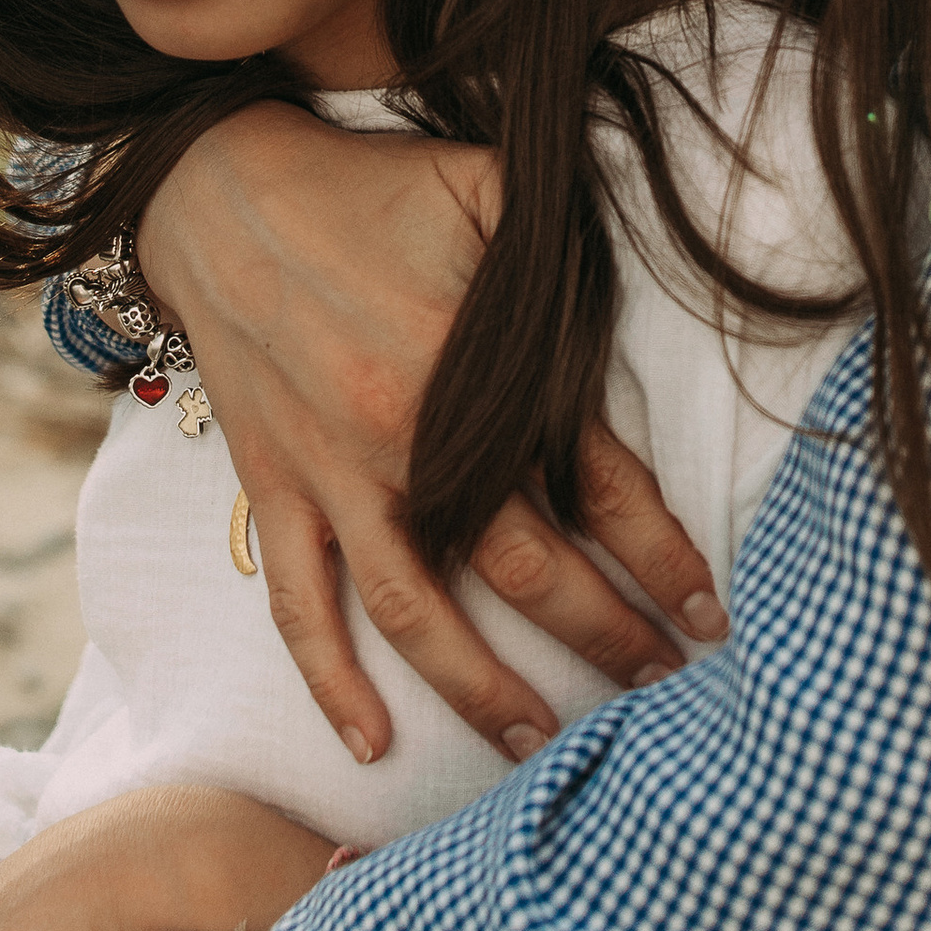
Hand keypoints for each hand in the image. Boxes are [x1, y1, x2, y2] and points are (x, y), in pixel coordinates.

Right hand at [139, 107, 726, 764]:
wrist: (220, 187)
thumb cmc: (371, 187)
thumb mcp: (488, 185)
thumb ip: (568, 246)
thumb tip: (651, 280)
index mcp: (467, 366)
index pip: (593, 483)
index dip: (662, 552)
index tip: (711, 609)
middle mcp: (401, 438)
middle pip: (523, 568)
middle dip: (605, 634)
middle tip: (665, 683)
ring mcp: (330, 474)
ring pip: (414, 611)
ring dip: (483, 688)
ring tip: (545, 745)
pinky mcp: (273, 489)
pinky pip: (297, 604)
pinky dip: (330, 680)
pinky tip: (371, 745)